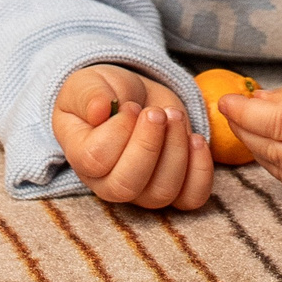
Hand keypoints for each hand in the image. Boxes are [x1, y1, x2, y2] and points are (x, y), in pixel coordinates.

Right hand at [52, 65, 212, 209]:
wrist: (133, 98)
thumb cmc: (106, 93)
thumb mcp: (88, 83)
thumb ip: (89, 94)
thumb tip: (98, 110)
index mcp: (82, 159)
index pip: (96, 160)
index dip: (117, 131)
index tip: (129, 107)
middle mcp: (108, 184)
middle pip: (127, 185)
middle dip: (149, 144)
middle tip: (157, 112)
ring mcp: (142, 192)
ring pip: (162, 192)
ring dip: (176, 151)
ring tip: (174, 116)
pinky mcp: (174, 188)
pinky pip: (191, 198)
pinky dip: (200, 172)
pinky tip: (197, 139)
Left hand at [221, 61, 281, 209]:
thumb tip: (253, 103)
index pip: (279, 124)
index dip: (245, 114)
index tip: (224, 101)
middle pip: (275, 152)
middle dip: (246, 131)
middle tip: (232, 112)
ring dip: (259, 151)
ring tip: (250, 127)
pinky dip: (280, 167)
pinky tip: (275, 148)